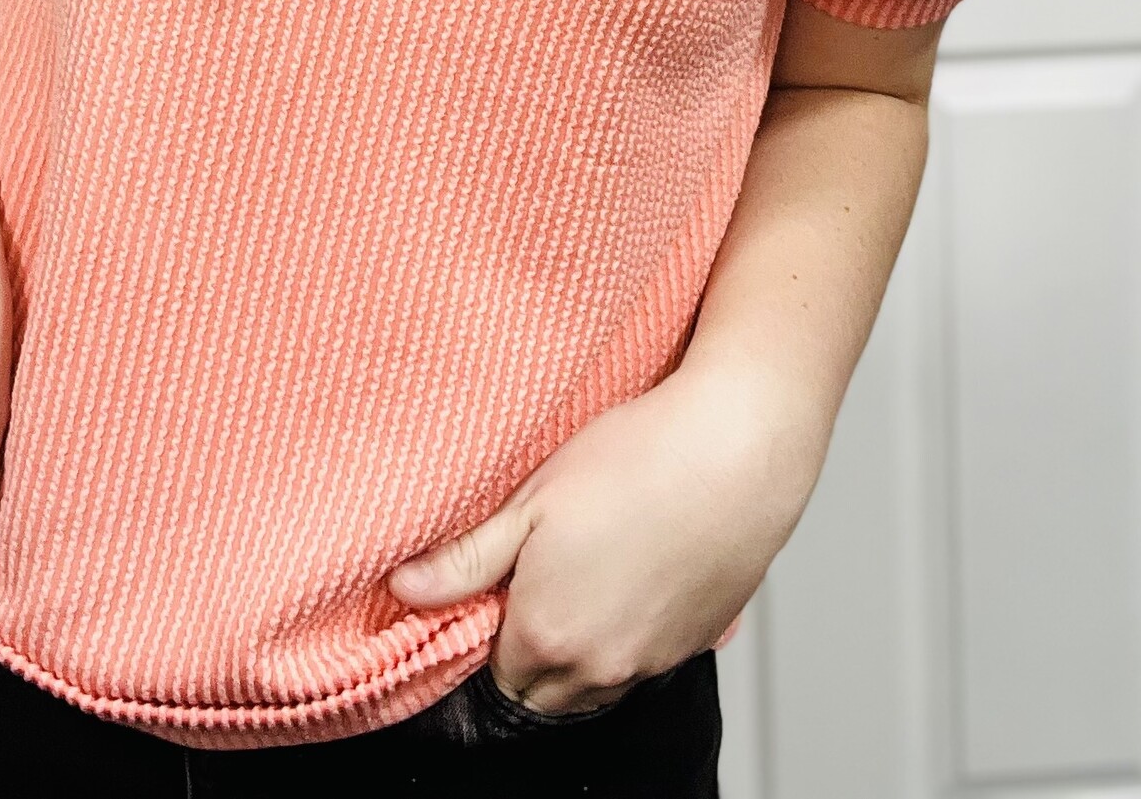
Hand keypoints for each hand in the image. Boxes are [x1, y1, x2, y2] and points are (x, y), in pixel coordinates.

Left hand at [387, 370, 811, 715]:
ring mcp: (653, 662)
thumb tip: (404, 588)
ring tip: (586, 570)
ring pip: (595, 682)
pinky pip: (645, 662)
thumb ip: (465, 559)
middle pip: (543, 690)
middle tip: (536, 576)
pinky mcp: (696, 644)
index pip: (494, 672)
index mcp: (547, 637)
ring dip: (580, 648)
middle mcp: (599, 667)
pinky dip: (630, 634)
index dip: (489, 628)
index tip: (498, 582)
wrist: (736, 450)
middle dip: (529, 649)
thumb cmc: (637, 462)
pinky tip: (633, 573)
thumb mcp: (532, 500)